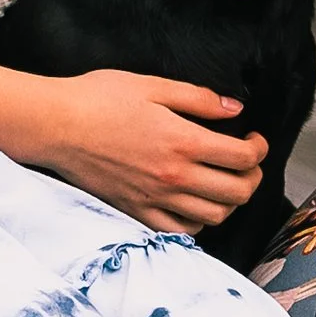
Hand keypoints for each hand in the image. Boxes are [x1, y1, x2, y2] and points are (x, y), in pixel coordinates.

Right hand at [25, 71, 269, 235]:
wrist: (56, 126)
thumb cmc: (98, 100)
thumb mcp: (153, 85)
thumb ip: (198, 99)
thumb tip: (234, 110)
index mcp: (182, 141)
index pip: (242, 158)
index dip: (259, 149)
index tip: (254, 140)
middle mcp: (173, 176)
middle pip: (236, 193)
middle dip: (253, 177)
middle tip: (248, 163)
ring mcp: (154, 198)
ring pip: (213, 217)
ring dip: (230, 202)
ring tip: (226, 183)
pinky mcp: (135, 211)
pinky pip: (178, 231)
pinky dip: (197, 223)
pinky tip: (195, 204)